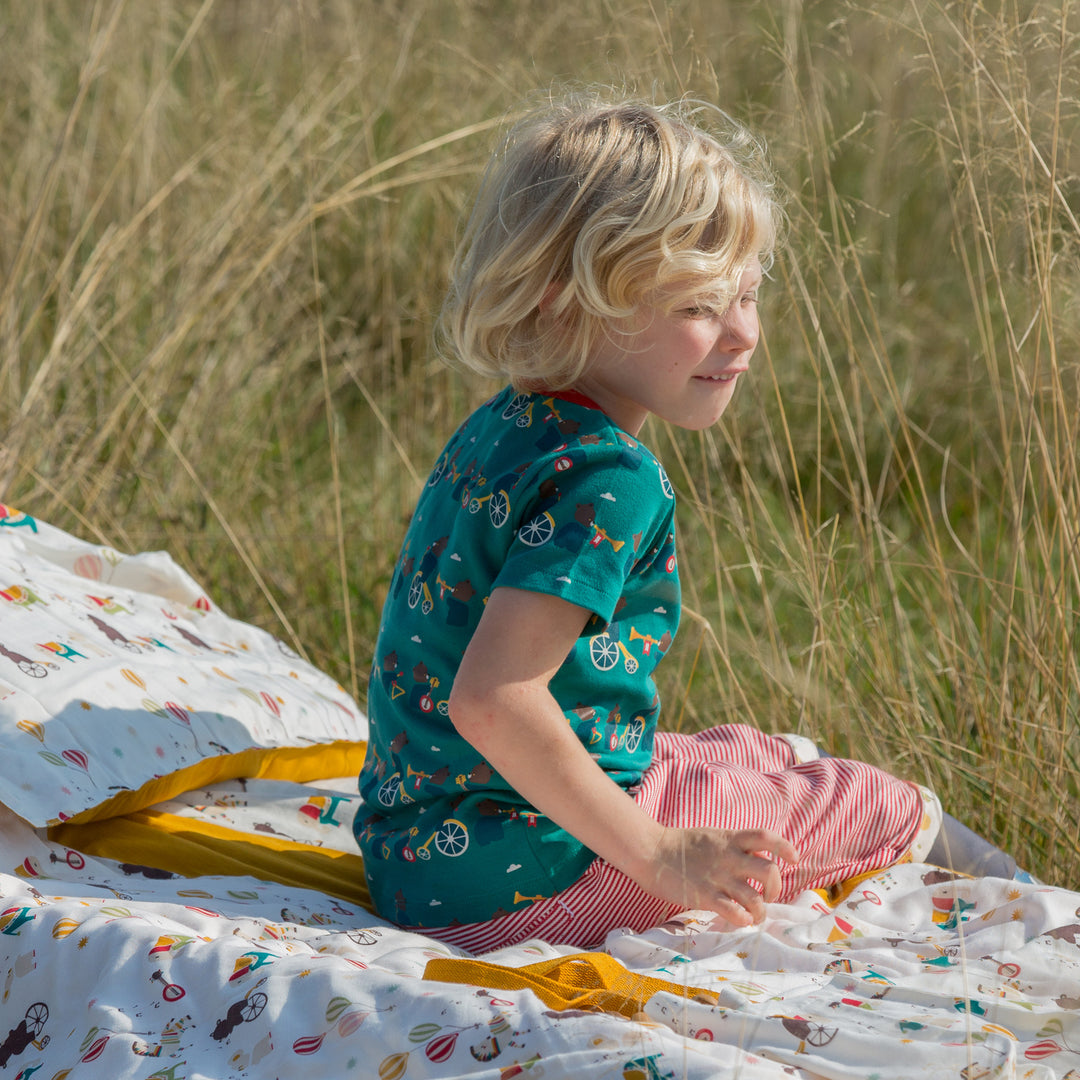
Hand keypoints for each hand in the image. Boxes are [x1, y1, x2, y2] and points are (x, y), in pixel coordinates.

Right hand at [635, 826, 798, 926]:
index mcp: (731, 839)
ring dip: (761, 912)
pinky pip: (735, 912)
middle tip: (766, 897)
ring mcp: (719, 877)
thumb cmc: (681, 846)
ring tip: (754, 916)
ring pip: (756, 898)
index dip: (785, 848)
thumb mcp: (712, 837)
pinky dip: (743, 919)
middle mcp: (730, 857)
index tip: (793, 859)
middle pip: (769, 871)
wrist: (651, 851)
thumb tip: (757, 858)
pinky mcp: (706, 896)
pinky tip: (739, 919)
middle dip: (775, 889)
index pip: (767, 838)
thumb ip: (734, 847)